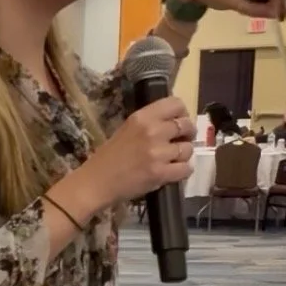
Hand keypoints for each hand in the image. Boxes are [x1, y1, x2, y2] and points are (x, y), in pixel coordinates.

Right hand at [77, 96, 195, 207]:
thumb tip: (174, 122)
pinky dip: (183, 171)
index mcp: (142, 117)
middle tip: (180, 141)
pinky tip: (173, 172)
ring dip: (184, 155)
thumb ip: (150, 123)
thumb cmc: (110, 155)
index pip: (176, 104)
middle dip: (187, 134)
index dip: (182, 113)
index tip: (178, 121)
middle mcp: (152, 131)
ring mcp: (158, 153)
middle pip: (187, 125)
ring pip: (188, 149)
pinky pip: (186, 169)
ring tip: (172, 159)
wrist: (97, 181)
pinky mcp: (160, 173)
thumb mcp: (127, 129)